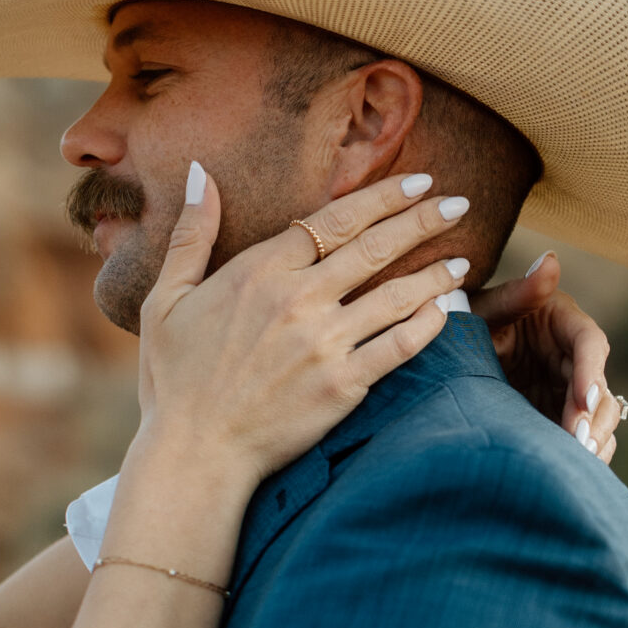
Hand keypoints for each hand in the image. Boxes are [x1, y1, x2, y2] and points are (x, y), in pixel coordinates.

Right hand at [136, 169, 469, 489]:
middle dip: (423, 220)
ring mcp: (324, 344)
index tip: (418, 183)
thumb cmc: (174, 379)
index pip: (334, 220)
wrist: (194, 452)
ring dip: (435, 273)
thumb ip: (190, 235)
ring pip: (396, 295)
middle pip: (374, 247)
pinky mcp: (343, 385)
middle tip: (457, 203)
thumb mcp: (165, 299)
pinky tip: (446, 311)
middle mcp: (298, 301)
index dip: (382, 197)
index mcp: (259, 273)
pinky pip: (400, 347)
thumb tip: (200, 175)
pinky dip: (429, 325)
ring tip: (462, 260)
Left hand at [474, 250, 623, 460]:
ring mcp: (563, 390)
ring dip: (590, 439)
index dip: (590, 372)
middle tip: (577, 443)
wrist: (437, 358)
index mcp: (561, 323)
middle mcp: (570, 357)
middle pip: (598, 388)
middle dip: (592, 417)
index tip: (584, 399)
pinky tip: (567, 471)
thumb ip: (518, 292)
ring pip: (595, 417)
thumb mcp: (484, 308)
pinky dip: (577, 455)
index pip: (588, 344)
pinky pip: (577, 437)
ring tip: (576, 461)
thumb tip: (551, 260)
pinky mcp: (552, 416)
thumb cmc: (461, 322)